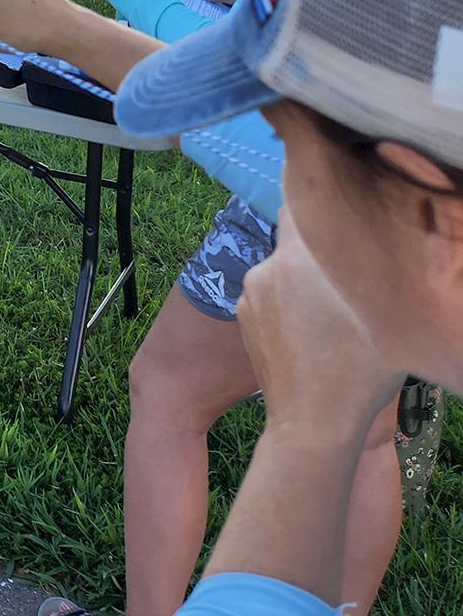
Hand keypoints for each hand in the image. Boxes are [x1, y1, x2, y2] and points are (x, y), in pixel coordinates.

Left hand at [239, 209, 405, 437]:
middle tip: (351, 279)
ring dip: (305, 284)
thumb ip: (378, 270)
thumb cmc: (360, 371)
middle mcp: (264, 269)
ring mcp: (249, 296)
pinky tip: (315, 334)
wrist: (312, 423)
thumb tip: (383, 243)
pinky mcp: (244, 319)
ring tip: (336, 316)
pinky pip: (272, 298)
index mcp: (296, 259)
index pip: (300, 207)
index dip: (322, 209)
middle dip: (322, 256)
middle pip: (297, 244)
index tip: (342, 220)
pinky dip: (290, 306)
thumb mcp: (386, 314)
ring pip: (284, 273)